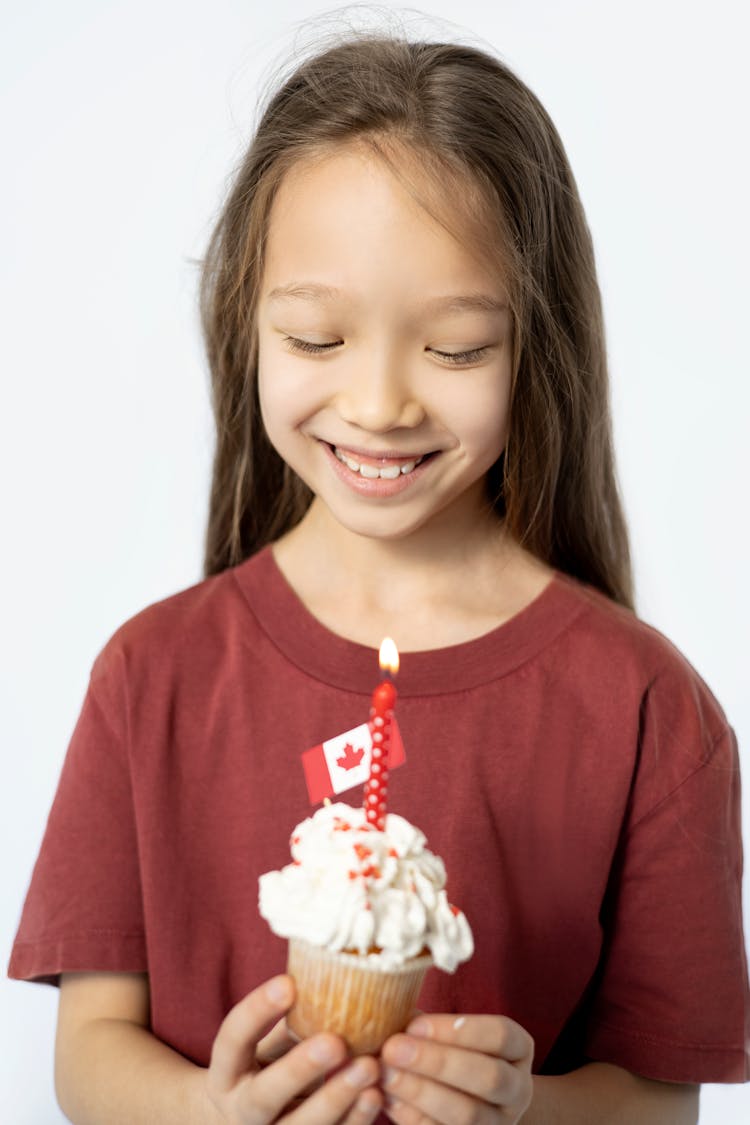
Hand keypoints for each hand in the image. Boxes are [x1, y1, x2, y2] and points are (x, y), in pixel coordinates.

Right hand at [204, 974, 382, 1123]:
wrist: (247, 1124)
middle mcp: (240, 1110)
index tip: (288, 981)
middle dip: (300, 1069)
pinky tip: (375, 1095)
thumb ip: (292, 1020)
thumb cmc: (267, 1067)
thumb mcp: (267, 1044)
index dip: (257, 1010)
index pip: (232, 1039)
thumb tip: (336, 967)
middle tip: (335, 1042)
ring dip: (336, 1098)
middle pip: (264, 1095)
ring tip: (369, 1067)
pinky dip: (353, 1121)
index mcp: (226, 1072)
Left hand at [380, 1014, 533, 1124]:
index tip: (415, 1025)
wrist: (465, 1097)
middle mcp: (517, 1089)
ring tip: (386, 1074)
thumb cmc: (452, 1051)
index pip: (500, 1035)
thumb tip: (391, 1013)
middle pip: (488, 1077)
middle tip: (393, 1049)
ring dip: (422, 1092)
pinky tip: (390, 1100)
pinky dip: (414, 1117)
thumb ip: (427, 1026)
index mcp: (518, 1050)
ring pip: (468, 1114)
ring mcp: (498, 1123)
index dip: (459, 1030)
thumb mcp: (452, 1033)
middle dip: (438, 1062)